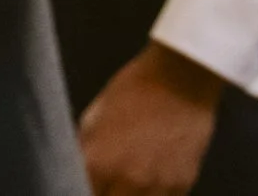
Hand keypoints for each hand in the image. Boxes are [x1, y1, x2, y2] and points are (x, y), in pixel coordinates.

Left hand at [78, 43, 223, 195]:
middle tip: (108, 180)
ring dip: (130, 195)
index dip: (84, 188)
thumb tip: (75, 171)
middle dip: (106, 193)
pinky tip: (153, 174)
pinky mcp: (182, 184)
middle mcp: (127, 180)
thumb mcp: (95, 115)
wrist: (181, 74)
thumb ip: (83, 151)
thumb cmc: (137, 87)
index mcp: (98, 162)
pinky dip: (155, 194)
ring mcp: (157, 185)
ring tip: (132, 177)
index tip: (88, 182)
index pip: (80, 195)